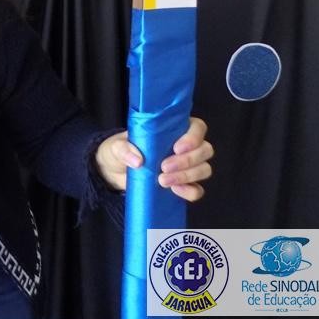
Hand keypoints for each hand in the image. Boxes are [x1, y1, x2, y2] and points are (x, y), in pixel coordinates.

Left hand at [95, 117, 213, 200]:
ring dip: (187, 176)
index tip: (177, 148)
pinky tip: (175, 190)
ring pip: (204, 169)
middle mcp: (185, 146)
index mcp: (173, 129)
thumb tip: (138, 160)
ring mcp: (186, 167)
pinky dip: (190, 191)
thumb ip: (123, 148)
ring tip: (162, 180)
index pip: (197, 127)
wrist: (113, 172)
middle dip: (187, 160)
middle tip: (164, 167)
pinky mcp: (182, 185)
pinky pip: (197, 189)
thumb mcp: (115, 146)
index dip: (193, 137)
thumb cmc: (120, 151)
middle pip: (205, 150)